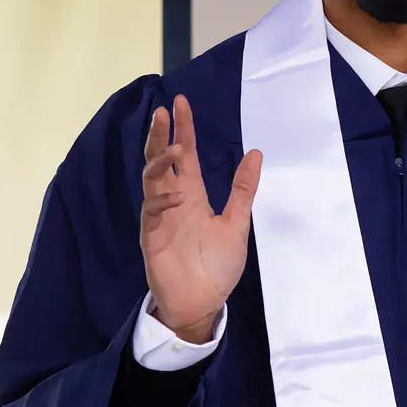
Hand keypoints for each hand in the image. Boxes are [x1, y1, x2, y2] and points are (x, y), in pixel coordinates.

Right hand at [142, 95, 262, 343]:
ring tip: (176, 149)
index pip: (186, 155)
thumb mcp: (236, 223)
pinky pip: (152, 209)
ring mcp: (159, 215)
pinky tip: (176, 195)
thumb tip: (256, 153)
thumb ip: (243, 190)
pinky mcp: (151, 234)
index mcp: (192, 194)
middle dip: (161, 134)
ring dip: (161, 161)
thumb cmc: (216, 265)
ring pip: (152, 178)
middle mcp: (173, 199)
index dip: (183, 129)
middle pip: (162, 159)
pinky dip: (162, 199)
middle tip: (164, 111)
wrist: (202, 303)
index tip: (181, 104)